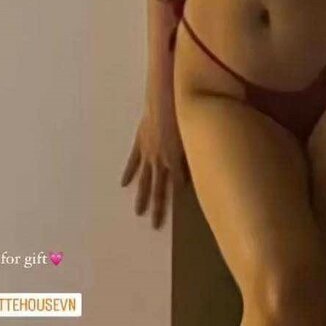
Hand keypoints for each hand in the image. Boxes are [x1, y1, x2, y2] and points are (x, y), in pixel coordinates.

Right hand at [120, 92, 189, 229]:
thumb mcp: (193, 134)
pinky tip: (124, 184)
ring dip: (141, 196)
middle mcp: (160, 160)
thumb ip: (195, 150)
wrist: (163, 100)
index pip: (178, 181)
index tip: (183, 202)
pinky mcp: (139, 143)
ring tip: (138, 213)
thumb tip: (201, 162)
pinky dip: (129, 172)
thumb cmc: (182, 114)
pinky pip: (133, 161)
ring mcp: (148, 153)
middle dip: (158, 207)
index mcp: (174, 159)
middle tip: (154, 225)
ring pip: (144, 179)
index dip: (181, 190)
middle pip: (159, 188)